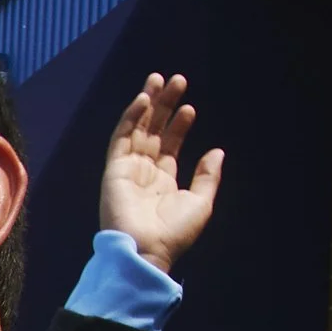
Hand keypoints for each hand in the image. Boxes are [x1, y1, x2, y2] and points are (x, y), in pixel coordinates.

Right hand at [99, 73, 223, 275]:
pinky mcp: (114, 171)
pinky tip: (143, 100)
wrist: (148, 250)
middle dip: (163, 105)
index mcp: (163, 181)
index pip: (169, 145)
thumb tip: (217, 151)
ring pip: (137, 129)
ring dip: (147, 104)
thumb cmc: (174, 233)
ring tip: (158, 80)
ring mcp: (128, 170)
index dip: (179, 125)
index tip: (189, 108)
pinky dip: (130, 119)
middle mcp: (144, 172)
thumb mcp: (201, 202)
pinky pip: (121, 139)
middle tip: (175, 80)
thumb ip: (207, 176)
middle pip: (153, 131)